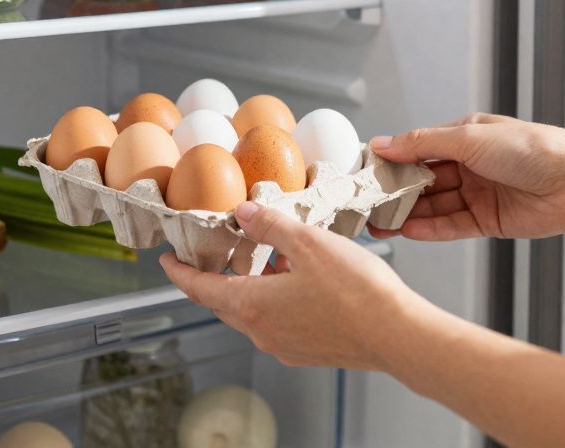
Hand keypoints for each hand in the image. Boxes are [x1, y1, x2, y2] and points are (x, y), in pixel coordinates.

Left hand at [160, 201, 420, 370]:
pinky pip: (277, 322)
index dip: (179, 272)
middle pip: (223, 302)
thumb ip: (271, 226)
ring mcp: (284, 345)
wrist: (397, 335)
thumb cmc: (357, 293)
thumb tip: (244, 213)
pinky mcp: (307, 351)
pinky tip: (298, 279)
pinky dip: (275, 299)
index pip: (198, 288)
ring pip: (253, 312)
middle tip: (215, 252)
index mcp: (252, 305)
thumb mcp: (308, 243)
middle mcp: (261, 332)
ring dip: (251, 285)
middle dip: (215, 276)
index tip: (167, 260)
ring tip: (269, 256)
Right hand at [369, 114, 564, 241]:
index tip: (366, 173)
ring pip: (434, 206)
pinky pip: (452, 226)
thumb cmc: (532, 149)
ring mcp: (479, 194)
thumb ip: (422, 143)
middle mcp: (470, 165)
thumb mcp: (469, 137)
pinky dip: (430, 229)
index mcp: (465, 137)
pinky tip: (408, 231)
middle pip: (424, 181)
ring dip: (407, 215)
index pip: (419, 149)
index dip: (392, 161)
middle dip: (396, 193)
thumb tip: (383, 143)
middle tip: (367, 205)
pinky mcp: (489, 221)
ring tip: (379, 224)